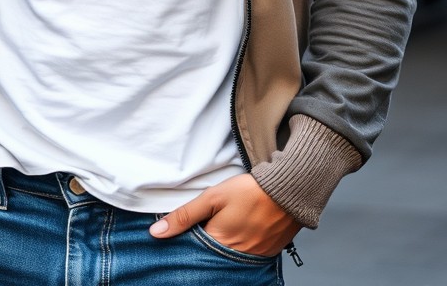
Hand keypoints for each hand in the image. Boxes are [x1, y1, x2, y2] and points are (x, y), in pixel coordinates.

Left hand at [149, 173, 300, 257]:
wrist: (289, 190)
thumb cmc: (250, 191)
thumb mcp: (212, 198)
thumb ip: (184, 215)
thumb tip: (156, 232)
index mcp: (219, 244)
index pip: (194, 252)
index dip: (188, 241)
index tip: (186, 232)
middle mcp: (236, 257)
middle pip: (212, 257)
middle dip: (205, 246)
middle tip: (209, 226)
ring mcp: (253, 257)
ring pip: (229, 257)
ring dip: (224, 246)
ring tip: (225, 227)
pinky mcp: (267, 253)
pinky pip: (247, 257)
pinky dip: (241, 247)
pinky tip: (241, 231)